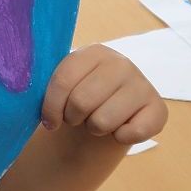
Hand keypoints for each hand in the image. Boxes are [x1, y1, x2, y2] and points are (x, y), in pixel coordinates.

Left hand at [39, 44, 165, 145]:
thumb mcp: (62, 86)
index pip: (63, 80)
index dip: (50, 108)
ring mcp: (142, 85)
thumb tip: (32, 93)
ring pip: (103, 121)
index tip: (49, 120)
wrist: (105, 116)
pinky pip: (132, 133)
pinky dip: (120, 138)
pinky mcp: (158, 109)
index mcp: (94, 52)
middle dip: (73, 118)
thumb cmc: (77, 99)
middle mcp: (121, 63)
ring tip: (97, 121)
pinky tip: (120, 129)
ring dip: (95, 130)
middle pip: (81, 102)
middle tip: (77, 118)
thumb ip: (47, 84)